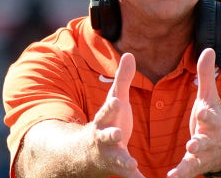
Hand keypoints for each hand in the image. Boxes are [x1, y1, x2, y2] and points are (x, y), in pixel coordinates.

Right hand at [91, 53, 144, 177]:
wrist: (87, 154)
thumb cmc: (107, 122)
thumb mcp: (115, 100)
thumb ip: (123, 80)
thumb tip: (129, 54)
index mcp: (105, 120)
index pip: (106, 111)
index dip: (110, 106)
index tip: (116, 100)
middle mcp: (104, 139)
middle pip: (106, 137)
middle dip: (110, 135)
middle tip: (117, 134)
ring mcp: (111, 156)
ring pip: (117, 160)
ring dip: (124, 162)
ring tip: (132, 164)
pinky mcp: (121, 170)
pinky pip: (130, 176)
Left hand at [167, 48, 220, 177]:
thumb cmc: (212, 120)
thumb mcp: (209, 98)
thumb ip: (206, 75)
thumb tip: (208, 49)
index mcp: (211, 120)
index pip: (210, 116)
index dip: (206, 114)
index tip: (201, 111)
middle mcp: (209, 139)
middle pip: (205, 140)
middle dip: (199, 142)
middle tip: (192, 143)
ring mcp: (202, 154)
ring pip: (196, 158)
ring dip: (189, 162)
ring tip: (178, 170)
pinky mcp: (194, 166)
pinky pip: (186, 171)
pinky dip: (180, 175)